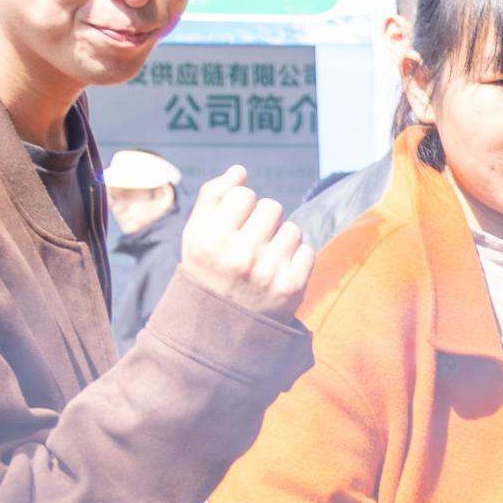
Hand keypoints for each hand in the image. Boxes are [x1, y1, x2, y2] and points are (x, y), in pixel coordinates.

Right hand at [175, 166, 311, 318]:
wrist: (220, 332)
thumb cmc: (209, 274)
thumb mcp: (195, 238)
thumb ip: (212, 199)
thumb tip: (239, 170)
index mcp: (207, 242)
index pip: (243, 194)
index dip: (241, 207)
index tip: (234, 226)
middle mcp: (237, 257)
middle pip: (271, 207)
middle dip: (264, 221)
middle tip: (251, 244)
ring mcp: (267, 273)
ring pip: (292, 228)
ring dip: (281, 240)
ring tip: (263, 261)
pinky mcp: (292, 287)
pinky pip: (308, 249)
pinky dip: (296, 259)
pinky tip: (277, 274)